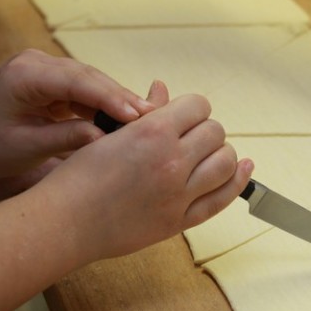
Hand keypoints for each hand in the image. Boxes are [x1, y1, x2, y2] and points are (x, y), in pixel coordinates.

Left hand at [0, 49, 153, 186]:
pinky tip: (128, 118)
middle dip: (120, 96)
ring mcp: (45, 68)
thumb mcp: (27, 148)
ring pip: (91, 81)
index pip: (75, 81)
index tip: (135, 114)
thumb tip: (104, 136)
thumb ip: (65, 138)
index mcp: (23, 75)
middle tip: (152, 115)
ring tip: (147, 118)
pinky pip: (87, 89)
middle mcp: (35, 63)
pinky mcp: (54, 80)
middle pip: (88, 76)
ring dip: (117, 99)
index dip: (108, 97)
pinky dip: (106, 104)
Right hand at [43, 91, 252, 260]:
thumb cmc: (78, 178)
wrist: (65, 223)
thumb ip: (144, 113)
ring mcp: (179, 194)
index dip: (193, 109)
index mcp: (152, 132)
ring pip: (226, 162)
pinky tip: (244, 169)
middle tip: (192, 139)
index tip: (185, 117)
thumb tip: (162, 87)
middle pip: (215, 133)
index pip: (198, 106)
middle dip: (206, 132)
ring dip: (222, 154)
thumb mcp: (107, 135)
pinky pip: (222, 198)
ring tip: (209, 156)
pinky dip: (237, 181)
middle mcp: (171, 161)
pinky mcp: (180, 220)